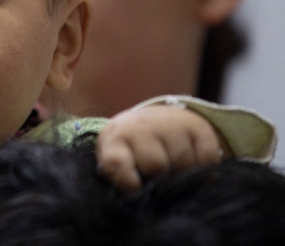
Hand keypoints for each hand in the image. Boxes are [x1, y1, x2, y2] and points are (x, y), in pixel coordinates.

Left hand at [96, 105, 222, 191]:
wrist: (145, 121)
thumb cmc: (130, 150)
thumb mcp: (119, 162)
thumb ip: (126, 180)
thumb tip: (151, 202)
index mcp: (116, 139)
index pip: (117, 163)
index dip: (128, 183)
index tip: (138, 191)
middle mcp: (142, 127)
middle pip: (158, 166)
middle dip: (161, 180)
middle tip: (160, 178)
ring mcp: (170, 123)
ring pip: (186, 164)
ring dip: (184, 175)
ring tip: (174, 169)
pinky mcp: (197, 125)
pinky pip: (208, 160)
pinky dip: (205, 169)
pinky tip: (192, 164)